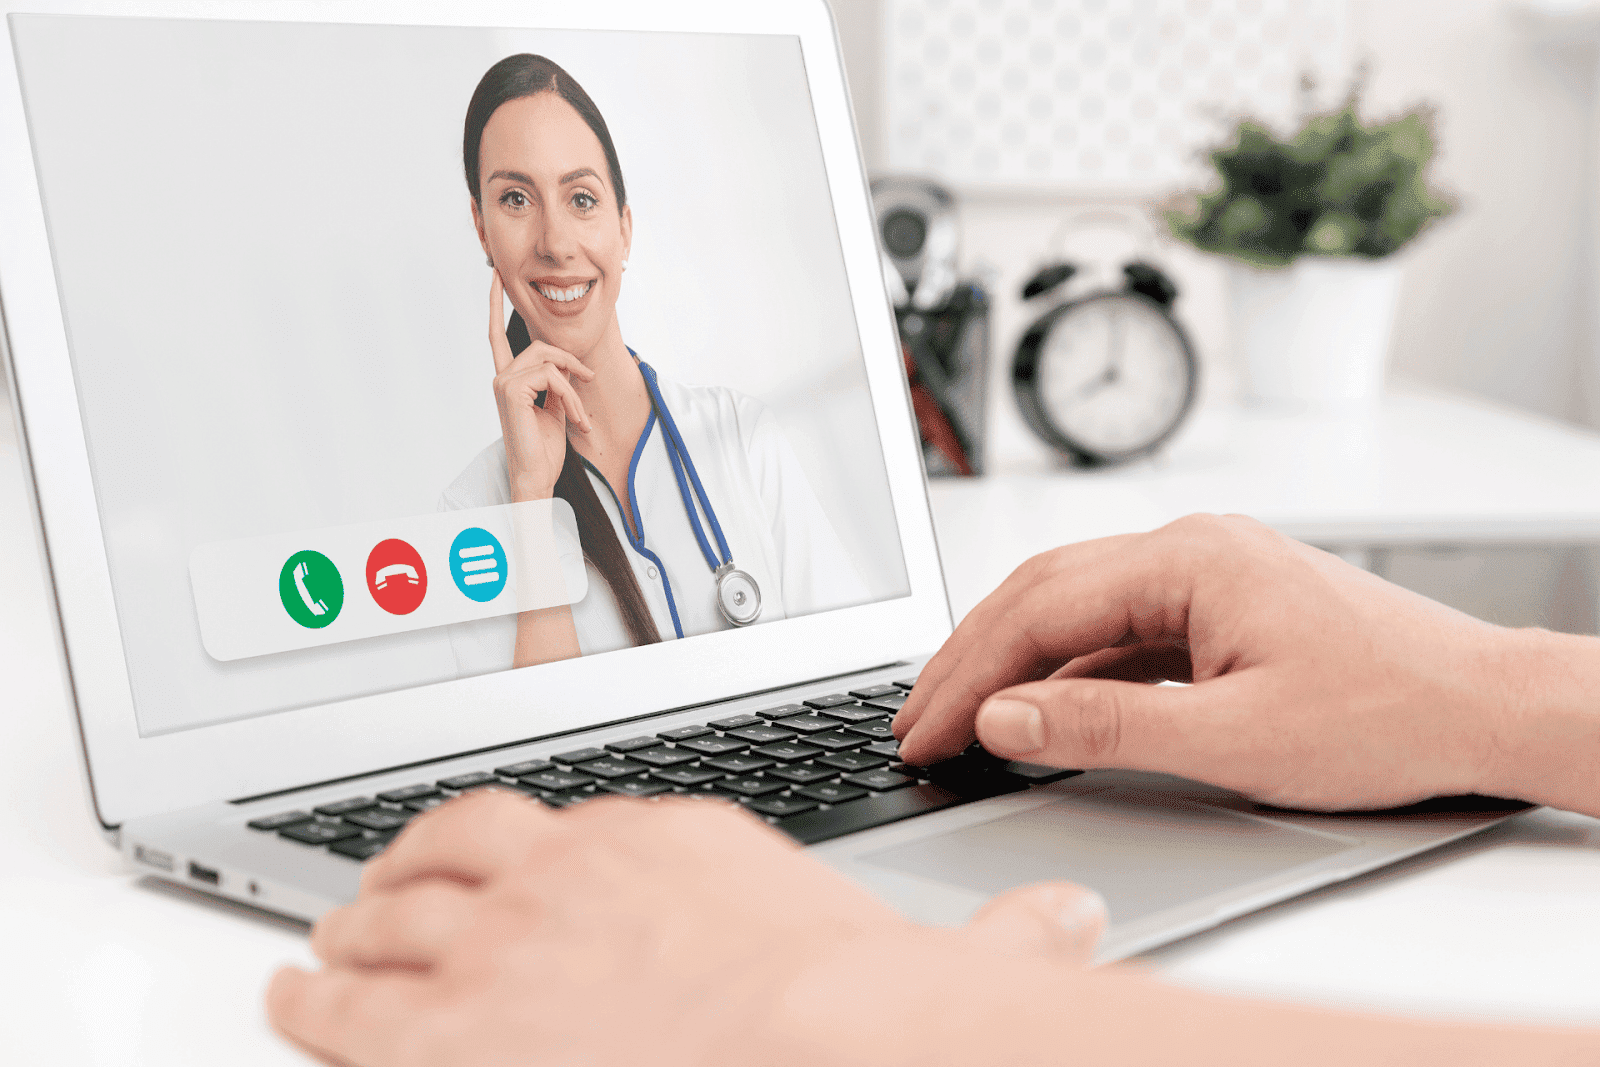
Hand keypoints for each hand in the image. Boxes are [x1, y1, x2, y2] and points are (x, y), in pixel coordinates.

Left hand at [267, 791, 1106, 1066]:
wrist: (812, 1041)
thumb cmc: (855, 1006)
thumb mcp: (937, 953)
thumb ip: (1003, 933)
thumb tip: (1071, 927)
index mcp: (671, 843)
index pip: (574, 825)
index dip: (528, 850)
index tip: (514, 866)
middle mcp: (573, 871)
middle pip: (464, 849)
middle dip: (418, 870)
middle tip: (391, 890)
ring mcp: (505, 939)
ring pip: (394, 915)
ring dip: (355, 929)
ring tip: (329, 940)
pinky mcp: (454, 1024)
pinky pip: (346, 1002)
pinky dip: (308, 996)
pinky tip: (287, 997)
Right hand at [488, 271, 594, 502]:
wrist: (537, 476)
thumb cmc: (545, 449)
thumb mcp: (556, 408)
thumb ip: (557, 383)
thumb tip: (569, 366)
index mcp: (509, 379)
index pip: (497, 334)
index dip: (497, 303)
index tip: (497, 276)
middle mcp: (501, 377)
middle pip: (542, 346)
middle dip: (571, 362)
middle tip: (589, 381)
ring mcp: (503, 383)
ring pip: (550, 362)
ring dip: (575, 387)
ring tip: (581, 417)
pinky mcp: (511, 391)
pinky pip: (553, 377)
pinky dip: (571, 396)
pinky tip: (575, 418)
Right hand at [895, 514, 1518, 811]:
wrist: (1484, 708)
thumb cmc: (1387, 713)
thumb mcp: (1234, 737)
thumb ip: (1106, 726)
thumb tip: (1003, 718)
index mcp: (1187, 559)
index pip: (1038, 610)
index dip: (969, 677)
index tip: (925, 730)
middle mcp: (1188, 549)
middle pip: (1041, 595)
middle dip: (970, 661)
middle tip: (916, 723)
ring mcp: (1203, 576)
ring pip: (1074, 611)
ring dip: (1013, 665)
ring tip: (960, 718)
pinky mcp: (1217, 609)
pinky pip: (1117, 632)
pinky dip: (1067, 673)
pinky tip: (1040, 712)